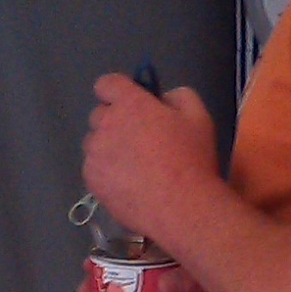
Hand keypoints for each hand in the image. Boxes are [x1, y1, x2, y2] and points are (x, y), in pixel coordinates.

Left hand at [82, 76, 217, 239]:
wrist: (181, 208)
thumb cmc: (192, 159)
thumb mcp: (199, 117)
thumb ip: (179, 96)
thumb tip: (162, 98)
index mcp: (130, 103)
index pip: (107, 84)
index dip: (117, 91)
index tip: (129, 103)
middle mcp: (106, 124)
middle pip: (99, 114)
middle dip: (115, 121)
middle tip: (139, 140)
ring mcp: (95, 154)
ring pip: (95, 144)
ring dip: (109, 148)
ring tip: (134, 168)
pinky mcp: (92, 180)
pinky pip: (94, 169)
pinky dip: (106, 173)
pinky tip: (129, 185)